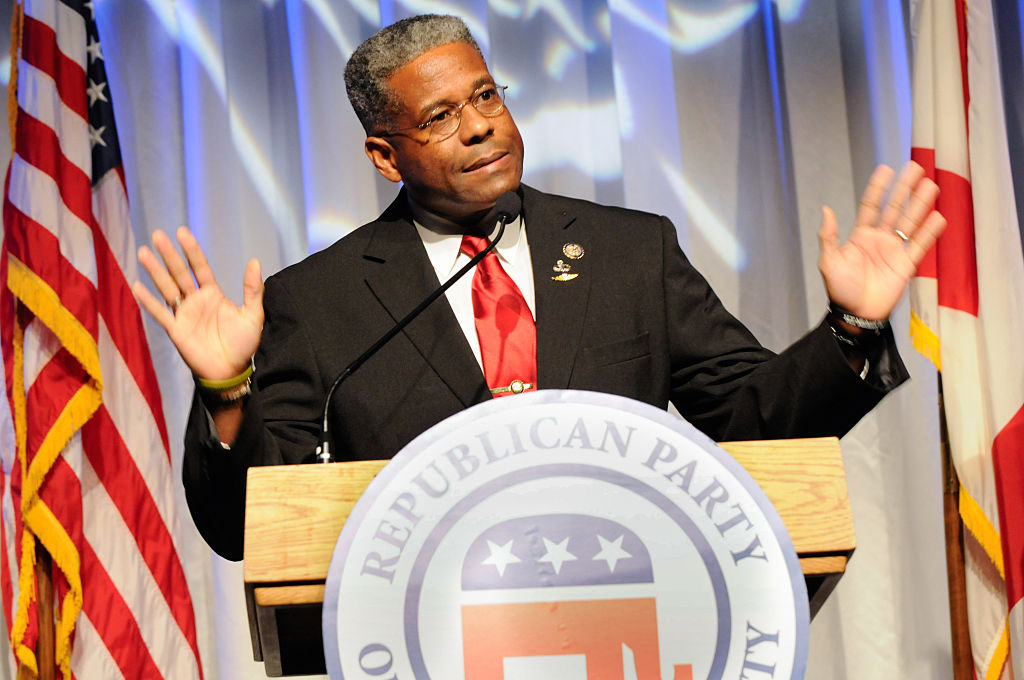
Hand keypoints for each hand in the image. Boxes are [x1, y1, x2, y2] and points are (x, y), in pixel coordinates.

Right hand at [132, 227, 263, 380]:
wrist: (232, 371)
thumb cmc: (243, 344)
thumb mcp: (253, 314)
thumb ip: (253, 289)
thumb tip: (255, 260)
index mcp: (213, 294)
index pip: (199, 267)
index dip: (191, 250)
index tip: (182, 232)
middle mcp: (195, 301)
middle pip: (179, 273)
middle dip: (169, 254)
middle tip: (158, 234)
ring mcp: (184, 314)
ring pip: (166, 288)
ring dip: (155, 271)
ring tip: (144, 252)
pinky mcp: (176, 330)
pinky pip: (160, 313)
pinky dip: (148, 301)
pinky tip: (137, 286)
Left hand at [818, 161, 946, 319]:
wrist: (856, 314)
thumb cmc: (840, 290)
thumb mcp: (829, 261)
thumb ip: (829, 236)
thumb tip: (825, 209)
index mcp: (860, 236)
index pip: (871, 206)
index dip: (878, 188)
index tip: (886, 169)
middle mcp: (879, 240)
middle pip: (894, 208)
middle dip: (904, 189)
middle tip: (915, 168)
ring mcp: (894, 251)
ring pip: (909, 223)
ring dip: (920, 205)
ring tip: (930, 186)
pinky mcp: (905, 265)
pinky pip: (919, 245)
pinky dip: (928, 232)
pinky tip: (937, 217)